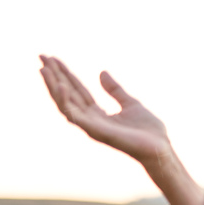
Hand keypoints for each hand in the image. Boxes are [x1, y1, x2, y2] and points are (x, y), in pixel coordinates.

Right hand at [39, 55, 170, 165]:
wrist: (161, 148)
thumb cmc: (149, 131)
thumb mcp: (131, 103)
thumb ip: (115, 90)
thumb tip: (101, 73)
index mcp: (98, 113)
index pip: (77, 90)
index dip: (65, 74)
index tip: (53, 58)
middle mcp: (91, 120)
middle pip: (67, 94)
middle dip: (54, 76)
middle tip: (42, 56)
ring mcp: (92, 126)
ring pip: (65, 104)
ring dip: (53, 86)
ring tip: (44, 69)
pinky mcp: (96, 132)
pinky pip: (75, 116)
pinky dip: (66, 101)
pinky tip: (61, 86)